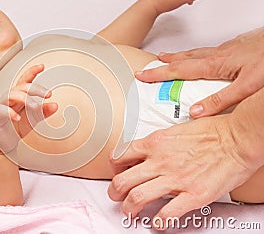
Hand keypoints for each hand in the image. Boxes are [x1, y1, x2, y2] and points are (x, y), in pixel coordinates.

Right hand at [0, 64, 57, 153]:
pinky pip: (1, 111)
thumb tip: (55, 105)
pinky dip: (9, 113)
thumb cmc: (15, 129)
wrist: (2, 145)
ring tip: (35, 106)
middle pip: (21, 87)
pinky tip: (18, 118)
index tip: (42, 66)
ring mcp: (0, 106)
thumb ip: (42, 113)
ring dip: (24, 99)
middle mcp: (9, 99)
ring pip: (10, 95)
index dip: (32, 72)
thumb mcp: (33, 120)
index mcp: (19, 97)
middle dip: (35, 88)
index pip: (25, 81)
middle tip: (48, 94)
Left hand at [108, 114, 256, 228]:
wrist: (238, 139)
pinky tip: (158, 222)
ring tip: (130, 212)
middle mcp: (160, 161)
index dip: (114, 168)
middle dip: (114, 191)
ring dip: (129, 208)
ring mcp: (175, 179)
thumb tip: (148, 151)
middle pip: (123, 180)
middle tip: (115, 196)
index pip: (121, 156)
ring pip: (137, 197)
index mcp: (155, 143)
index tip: (116, 173)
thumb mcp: (176, 129)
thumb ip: (159, 142)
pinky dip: (159, 221)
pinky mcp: (193, 194)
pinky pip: (167, 213)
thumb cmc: (213, 132)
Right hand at [136, 27, 263, 117]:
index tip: (142, 75)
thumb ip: (221, 100)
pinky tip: (203, 56)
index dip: (158, 74)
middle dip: (165, 63)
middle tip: (150, 65)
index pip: (179, 71)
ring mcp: (226, 50)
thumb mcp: (246, 86)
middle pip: (184, 59)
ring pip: (196, 53)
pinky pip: (209, 51)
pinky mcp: (236, 47)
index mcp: (214, 65)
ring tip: (168, 57)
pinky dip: (198, 53)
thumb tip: (195, 112)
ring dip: (179, 56)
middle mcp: (217, 55)